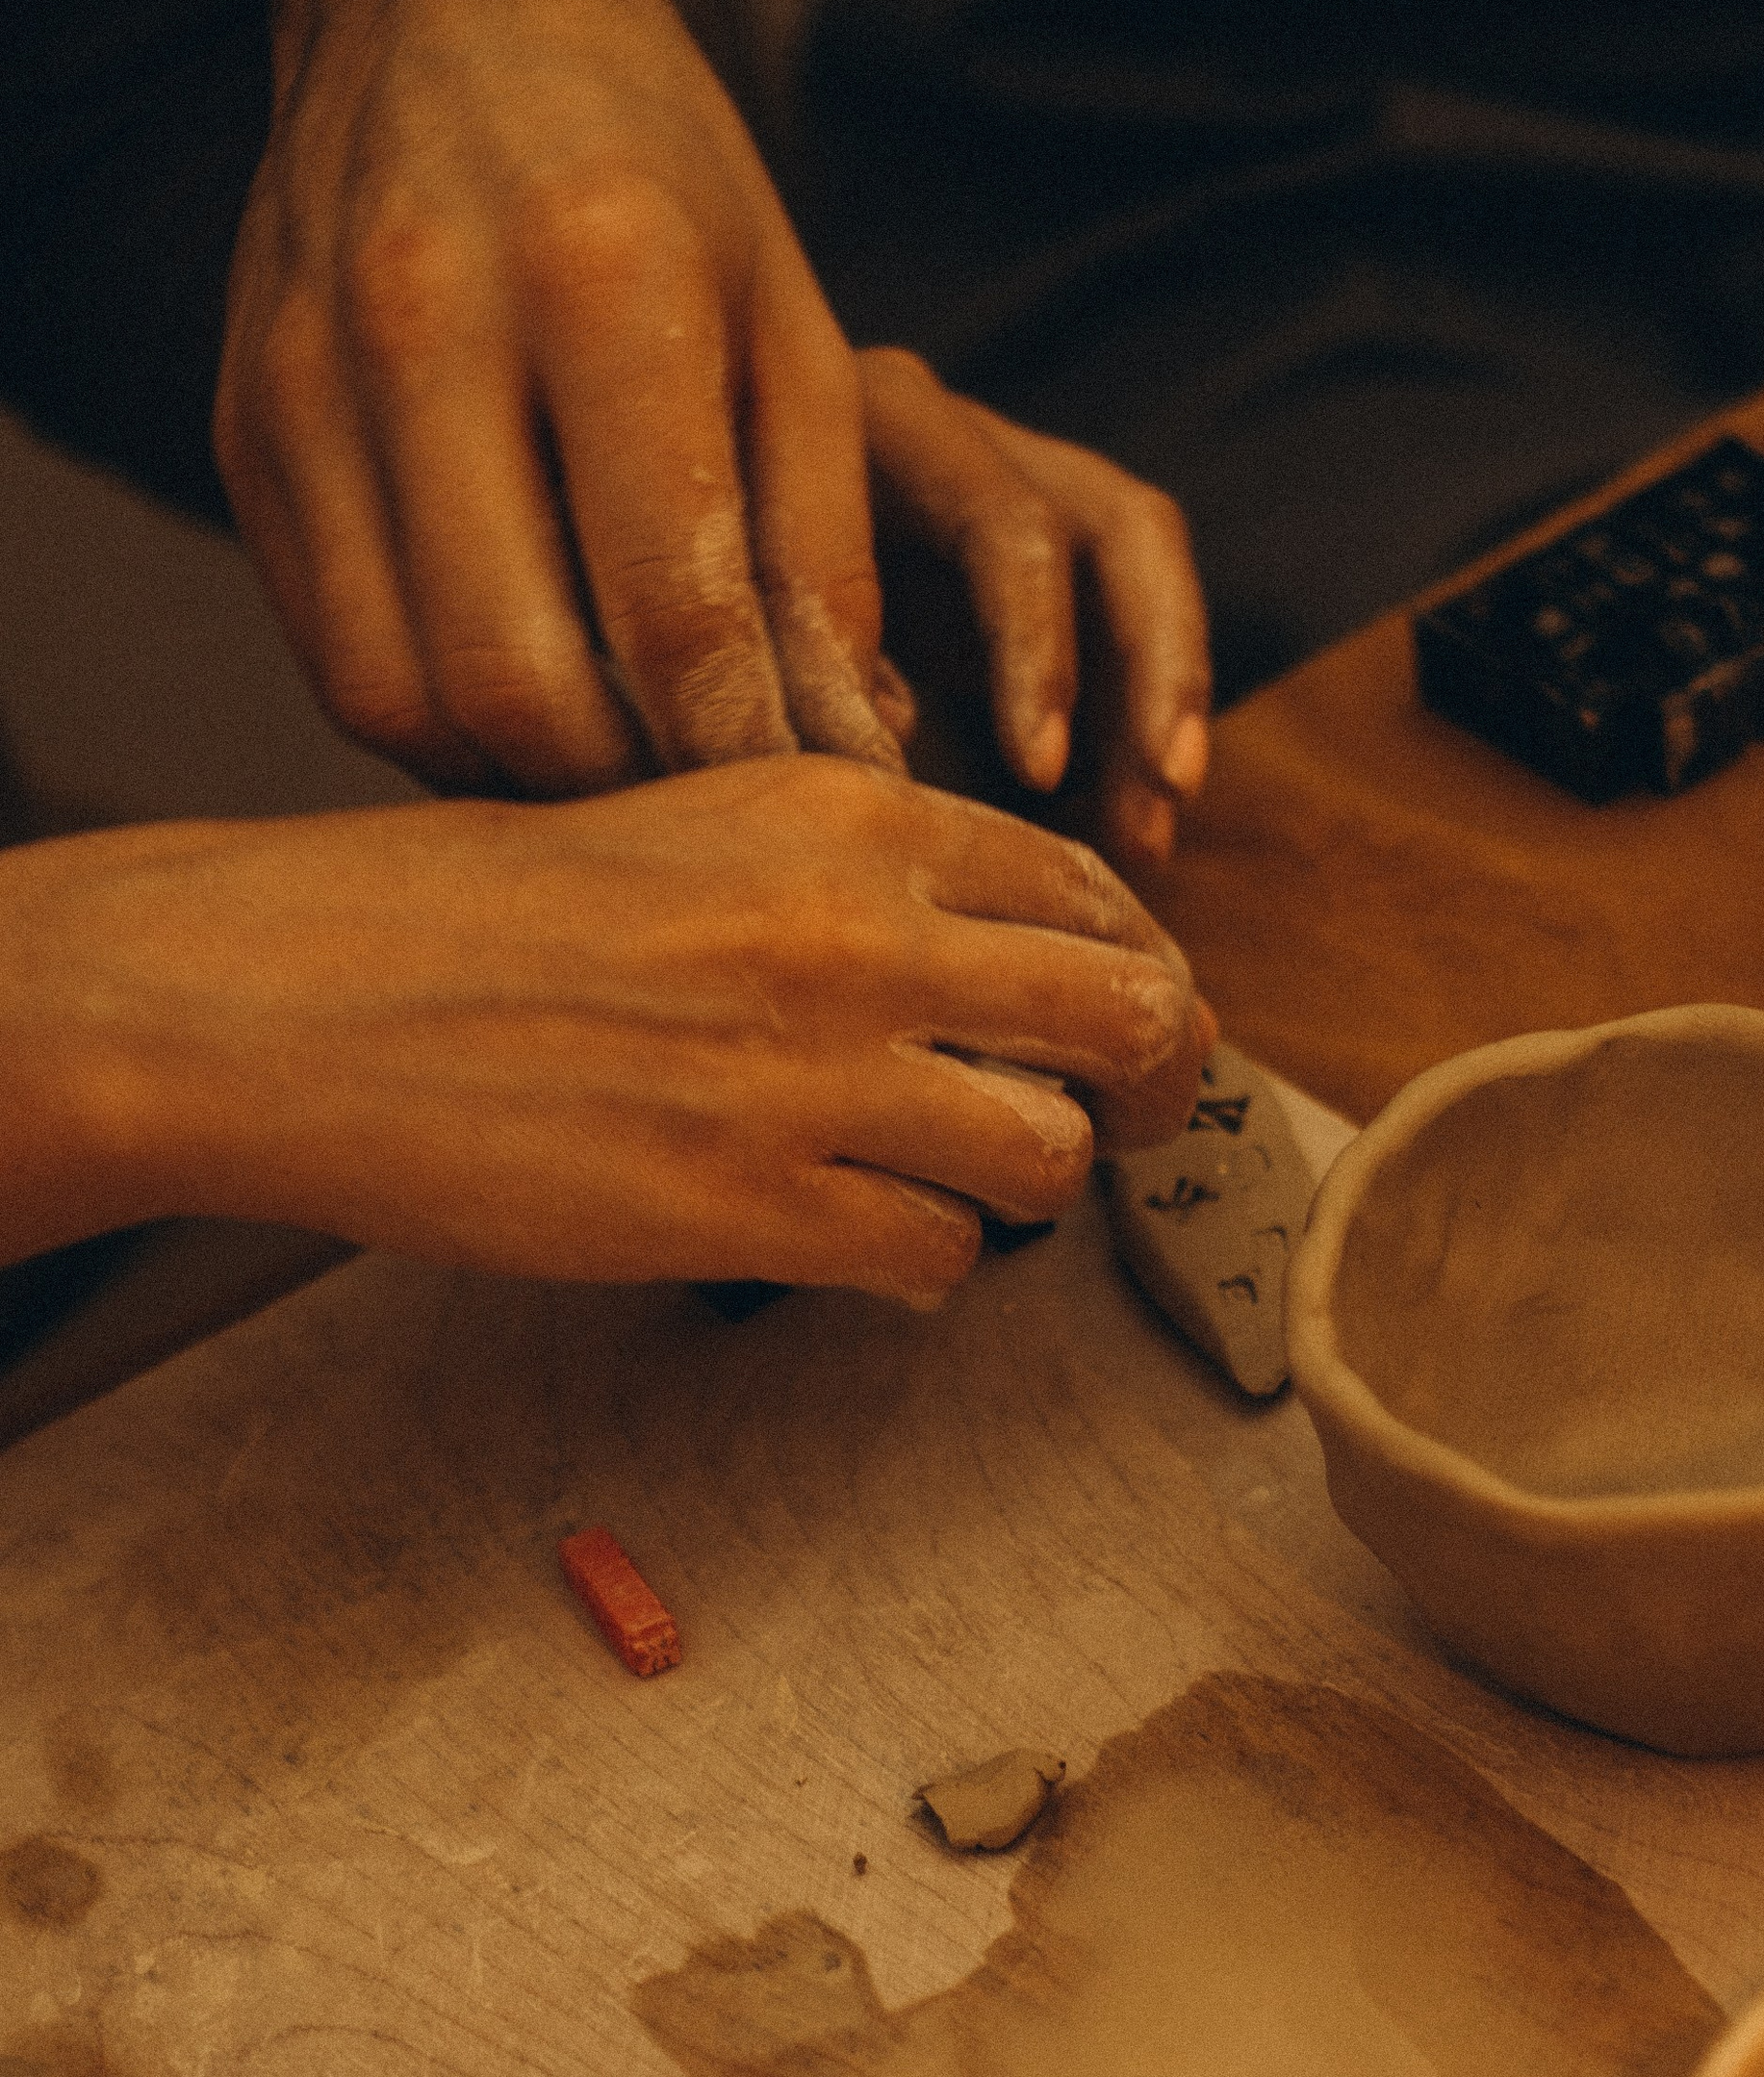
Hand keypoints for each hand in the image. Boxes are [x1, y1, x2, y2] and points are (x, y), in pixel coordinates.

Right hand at [2, 766, 1209, 1298]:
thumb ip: (845, 873)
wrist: (295, 998)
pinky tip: (860, 1243)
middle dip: (1156, 1083)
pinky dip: (921, 1267)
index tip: (1131, 1019)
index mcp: (842, 809)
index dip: (1136, 967)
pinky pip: (935, 1261)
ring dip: (1022, 1188)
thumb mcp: (685, 822)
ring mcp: (806, 1075)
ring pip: (1048, 1156)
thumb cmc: (461, 913)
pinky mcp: (746, 1206)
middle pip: (1127, 1015)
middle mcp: (852, 929)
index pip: (1085, 887)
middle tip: (1129, 1123)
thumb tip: (995, 954)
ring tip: (954, 1186)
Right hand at [215, 0, 1211, 861]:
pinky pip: (333, 654)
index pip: (670, 607)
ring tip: (624, 780)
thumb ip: (826, 547)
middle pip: (517, 681)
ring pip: (401, 694)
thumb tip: (850, 747)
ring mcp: (309, 379)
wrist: (451, 5)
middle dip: (629, 793)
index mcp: (602, 278)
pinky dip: (437, 725)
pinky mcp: (248, 429)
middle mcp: (428, 320)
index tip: (810, 814)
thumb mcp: (798, 331)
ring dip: (522, 781)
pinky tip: (527, 714)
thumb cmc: (667, 181)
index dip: (747, 752)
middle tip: (714, 819)